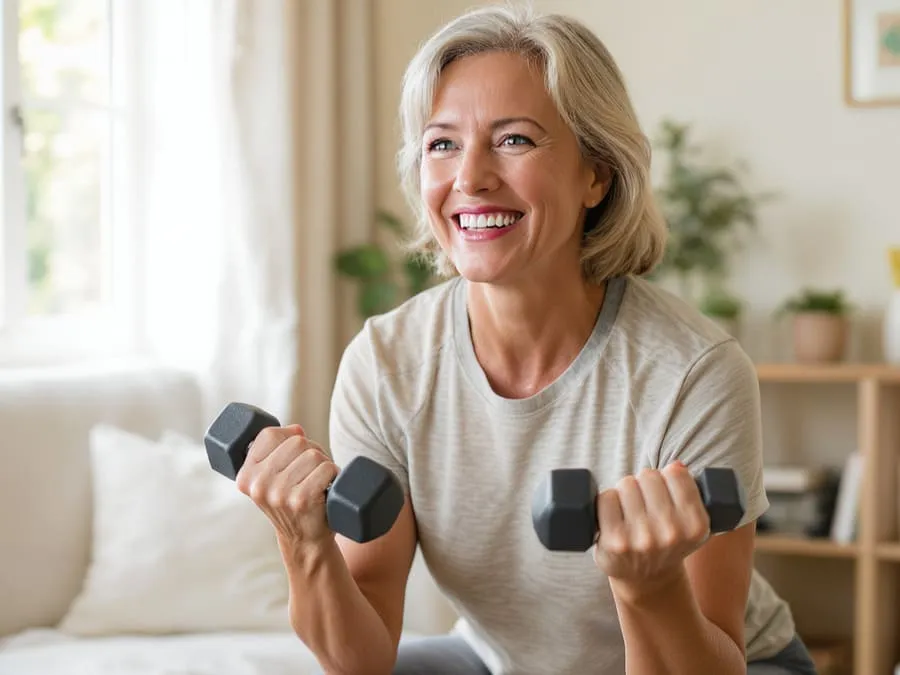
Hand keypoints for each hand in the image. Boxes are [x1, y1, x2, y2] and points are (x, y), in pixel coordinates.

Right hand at [235, 424, 339, 551]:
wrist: (304, 541)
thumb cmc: (291, 502)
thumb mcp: (271, 478)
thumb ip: (276, 450)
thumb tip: (296, 429)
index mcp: (245, 476)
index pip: (269, 434)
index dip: (288, 437)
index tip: (293, 454)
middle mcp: (258, 485)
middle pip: (296, 442)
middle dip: (310, 451)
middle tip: (310, 472)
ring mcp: (279, 494)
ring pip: (313, 454)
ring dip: (323, 463)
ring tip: (318, 480)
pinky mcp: (301, 500)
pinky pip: (326, 467)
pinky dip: (333, 473)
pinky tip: (327, 487)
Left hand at [593, 462, 709, 600]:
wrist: (646, 580)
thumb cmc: (665, 541)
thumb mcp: (689, 521)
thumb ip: (687, 491)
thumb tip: (676, 466)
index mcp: (696, 525)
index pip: (676, 473)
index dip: (667, 477)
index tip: (664, 491)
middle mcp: (671, 533)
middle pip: (648, 476)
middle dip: (644, 484)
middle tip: (645, 503)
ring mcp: (642, 538)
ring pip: (626, 483)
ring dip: (625, 492)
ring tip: (630, 511)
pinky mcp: (614, 542)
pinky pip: (606, 497)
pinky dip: (606, 502)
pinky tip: (614, 516)